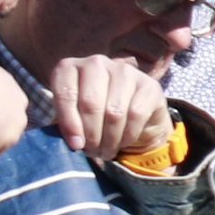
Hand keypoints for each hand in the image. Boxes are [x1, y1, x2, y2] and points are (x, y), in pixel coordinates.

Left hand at [38, 55, 172, 164]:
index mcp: (70, 67)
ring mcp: (124, 71)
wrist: (133, 114)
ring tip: (105, 152)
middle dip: (91, 134)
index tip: (75, 144)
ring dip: (109, 139)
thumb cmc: (95, 115)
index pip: (65, 93)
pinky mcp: (149, 84)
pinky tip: (122, 142)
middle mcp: (96, 63)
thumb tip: (75, 143)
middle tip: (92, 151)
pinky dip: (128, 135)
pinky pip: (136, 114)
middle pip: (91, 103)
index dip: (69, 122)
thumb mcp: (74, 117)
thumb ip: (69, 126)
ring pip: (114, 111)